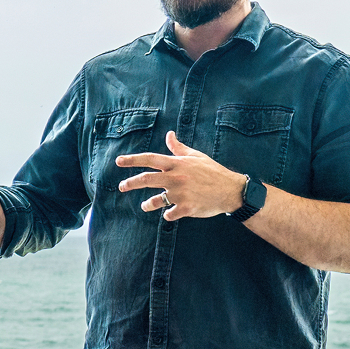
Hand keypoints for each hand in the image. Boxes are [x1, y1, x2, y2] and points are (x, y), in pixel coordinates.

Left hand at [115, 131, 246, 218]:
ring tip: (145, 205)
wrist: (231, 190)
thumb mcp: (196, 156)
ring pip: (156, 200)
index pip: (150, 159)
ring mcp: (181, 193)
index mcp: (177, 164)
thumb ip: (178, 148)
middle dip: (131, 183)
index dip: (133, 160)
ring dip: (148, 204)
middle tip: (121, 186)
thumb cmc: (212, 171)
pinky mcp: (187, 208)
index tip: (118, 161)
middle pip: (147, 179)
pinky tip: (169, 213)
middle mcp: (177, 177)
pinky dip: (168, 214)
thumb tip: (169, 134)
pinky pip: (170, 213)